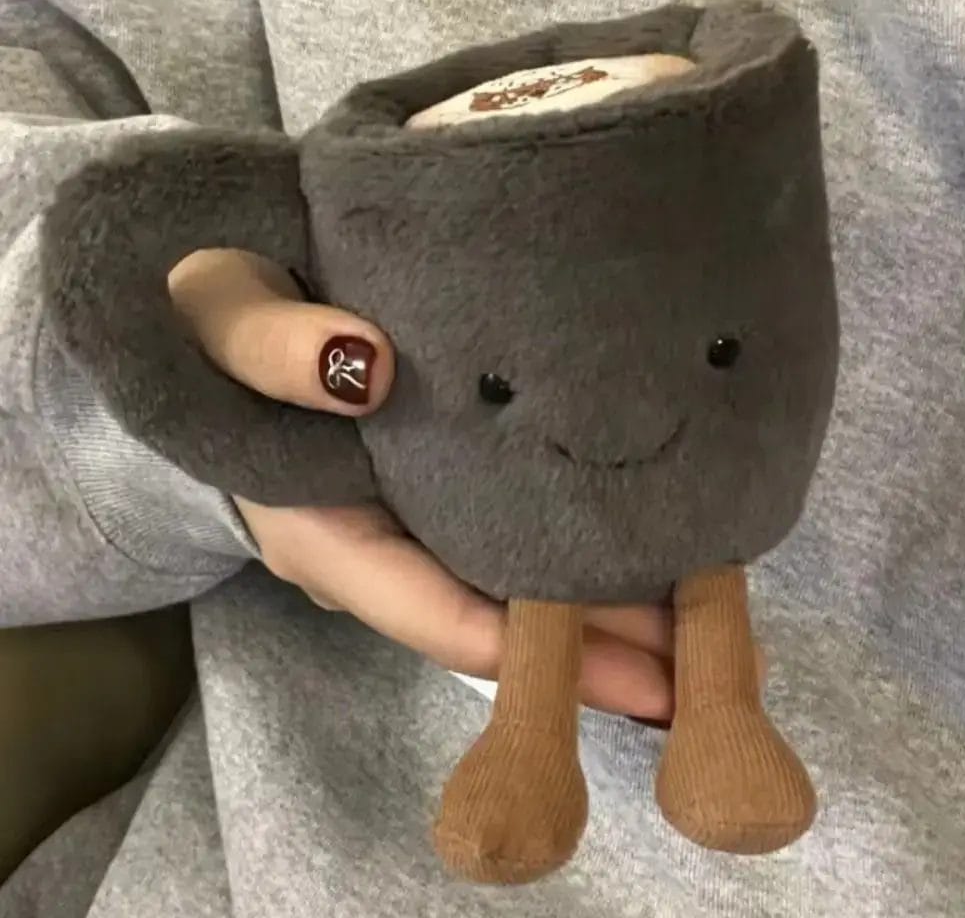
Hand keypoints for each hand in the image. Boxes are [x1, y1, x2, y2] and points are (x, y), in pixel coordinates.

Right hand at [168, 249, 764, 721]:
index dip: (537, 654)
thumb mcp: (223, 318)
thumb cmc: (219, 326)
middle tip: (715, 667)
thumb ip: (272, 347)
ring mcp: (412, 536)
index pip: (438, 616)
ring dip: (607, 616)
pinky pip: (516, 548)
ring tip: (713, 628)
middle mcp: (378, 556)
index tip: (643, 676)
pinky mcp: (440, 502)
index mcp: (324, 535)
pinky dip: (580, 560)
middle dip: (598, 654)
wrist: (233, 328)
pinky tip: (655, 553)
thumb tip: (365, 365)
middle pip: (497, 627)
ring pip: (515, 596)